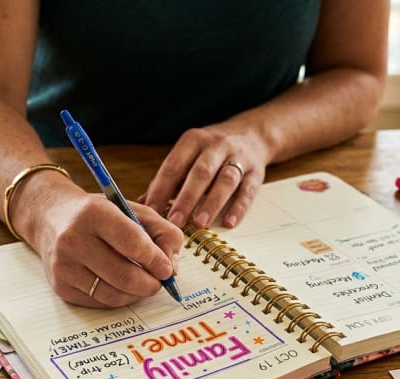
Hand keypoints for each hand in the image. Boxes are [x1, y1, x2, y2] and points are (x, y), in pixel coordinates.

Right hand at [32, 192, 181, 307]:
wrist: (52, 218)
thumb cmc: (100, 215)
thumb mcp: (134, 210)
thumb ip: (164, 233)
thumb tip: (173, 269)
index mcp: (94, 213)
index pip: (133, 244)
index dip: (157, 261)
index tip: (167, 269)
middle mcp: (73, 239)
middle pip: (124, 275)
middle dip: (150, 284)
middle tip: (159, 282)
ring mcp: (63, 265)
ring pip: (113, 295)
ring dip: (136, 295)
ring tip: (141, 283)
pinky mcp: (60, 286)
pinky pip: (100, 303)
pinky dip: (118, 298)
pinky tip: (120, 285)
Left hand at [141, 124, 268, 228]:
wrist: (252, 134)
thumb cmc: (211, 151)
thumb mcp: (188, 156)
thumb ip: (168, 179)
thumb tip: (142, 204)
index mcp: (193, 140)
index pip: (174, 165)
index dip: (161, 188)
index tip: (152, 211)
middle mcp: (216, 146)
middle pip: (201, 172)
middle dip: (186, 198)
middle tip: (174, 222)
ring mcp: (238, 158)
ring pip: (225, 180)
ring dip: (211, 202)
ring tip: (199, 223)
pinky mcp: (256, 171)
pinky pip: (248, 190)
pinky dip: (239, 207)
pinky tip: (229, 222)